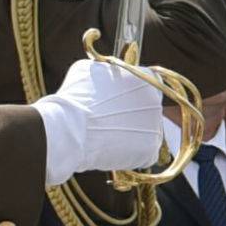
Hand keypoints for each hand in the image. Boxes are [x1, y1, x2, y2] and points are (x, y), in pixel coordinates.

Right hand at [35, 57, 168, 182]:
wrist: (71, 129)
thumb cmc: (76, 98)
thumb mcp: (90, 71)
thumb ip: (108, 72)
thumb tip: (107, 74)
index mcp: (145, 79)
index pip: (148, 85)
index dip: (132, 94)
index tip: (119, 102)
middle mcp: (155, 101)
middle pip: (148, 109)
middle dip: (132, 115)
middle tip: (109, 122)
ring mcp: (155, 127)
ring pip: (145, 132)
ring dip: (131, 135)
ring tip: (106, 136)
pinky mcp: (150, 150)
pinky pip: (143, 152)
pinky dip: (130, 154)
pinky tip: (111, 150)